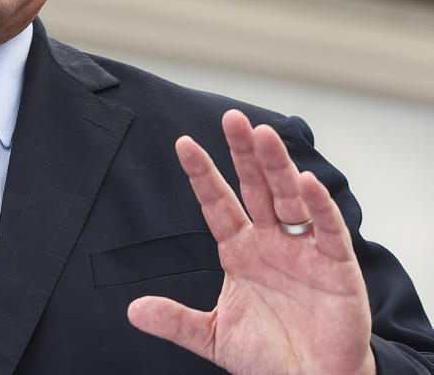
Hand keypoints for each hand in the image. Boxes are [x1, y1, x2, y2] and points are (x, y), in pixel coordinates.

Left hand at [127, 109, 374, 374]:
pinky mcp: (337, 267)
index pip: (217, 203)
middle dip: (243, 153)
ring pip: (289, 197)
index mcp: (240, 251)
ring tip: (263, 135)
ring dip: (277, 166)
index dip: (202, 174)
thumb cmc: (268, 358)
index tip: (183, 144)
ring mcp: (303, 250)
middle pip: (255, 187)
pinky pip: (328, 230)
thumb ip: (176, 320)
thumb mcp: (214, 336)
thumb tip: (133, 310)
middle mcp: (271, 242)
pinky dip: (319, 206)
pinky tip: (306, 182)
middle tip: (232, 118)